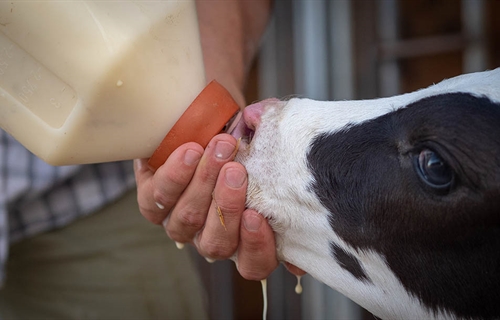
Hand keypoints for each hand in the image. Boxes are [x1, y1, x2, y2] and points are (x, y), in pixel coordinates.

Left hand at [134, 133, 277, 279]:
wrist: (199, 117)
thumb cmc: (238, 135)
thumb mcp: (262, 139)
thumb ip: (272, 142)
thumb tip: (268, 135)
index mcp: (244, 235)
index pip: (254, 263)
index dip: (256, 247)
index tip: (255, 215)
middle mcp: (210, 235)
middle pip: (216, 243)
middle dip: (226, 206)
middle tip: (236, 171)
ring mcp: (179, 222)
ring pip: (187, 219)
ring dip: (203, 183)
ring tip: (219, 149)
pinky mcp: (151, 201)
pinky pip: (156, 200)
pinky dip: (175, 176)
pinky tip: (191, 152)